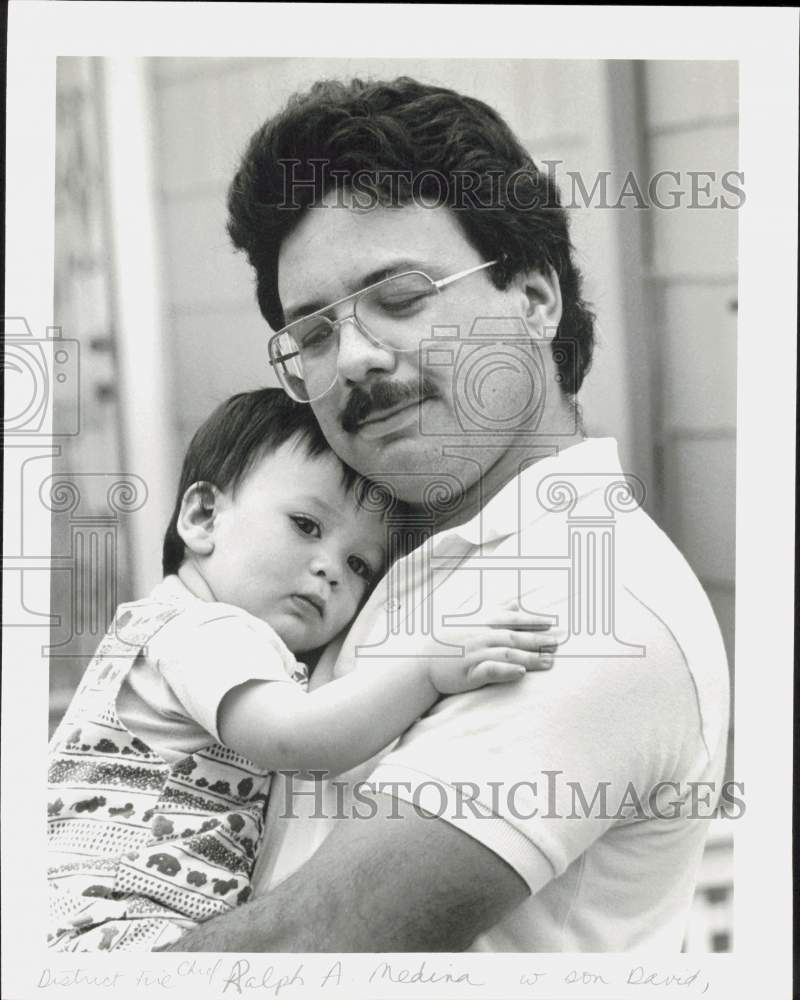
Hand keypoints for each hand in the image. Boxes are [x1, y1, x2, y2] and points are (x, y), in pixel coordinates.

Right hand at [428, 601, 561, 694]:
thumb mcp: (472, 620)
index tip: (553, 623)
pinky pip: (491, 670)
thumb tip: (516, 601)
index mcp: (482, 623)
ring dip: (530, 658)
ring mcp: (475, 654)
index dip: (534, 621)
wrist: (423, 661)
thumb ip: (496, 610)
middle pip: (515, 637)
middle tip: (559, 643)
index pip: (513, 620)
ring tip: (549, 662)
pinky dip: (506, 671)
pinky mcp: (470, 672)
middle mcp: (481, 636)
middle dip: (538, 640)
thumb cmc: (450, 639)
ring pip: (507, 654)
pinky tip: (521, 673)